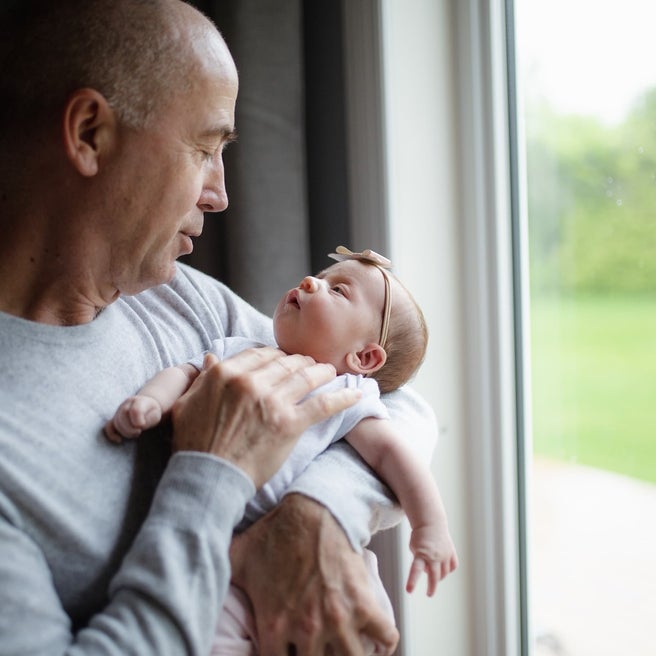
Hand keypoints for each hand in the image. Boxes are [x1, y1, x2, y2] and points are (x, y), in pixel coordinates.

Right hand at [104, 395, 162, 441]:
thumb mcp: (155, 415)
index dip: (137, 419)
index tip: (141, 426)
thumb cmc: (151, 412)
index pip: (135, 409)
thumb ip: (149, 420)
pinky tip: (119, 440)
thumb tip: (139, 426)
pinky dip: (111, 434)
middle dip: (130, 428)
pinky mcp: (114, 419)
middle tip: (139, 432)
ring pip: (116, 422)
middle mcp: (126, 404)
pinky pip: (108, 426)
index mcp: (139, 401)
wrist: (145, 406)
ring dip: (125, 432)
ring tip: (136, 433)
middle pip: (123, 414)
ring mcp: (119, 411)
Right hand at [171, 348, 360, 487]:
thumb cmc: (195, 444)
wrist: (209, 478)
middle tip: (311, 364)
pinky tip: (356, 394)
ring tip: (331, 371)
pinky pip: (322, 404)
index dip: (275, 355)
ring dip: (322, 372)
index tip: (284, 359)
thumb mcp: (187, 404)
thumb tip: (211, 356)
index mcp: (226, 373)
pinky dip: (342, 397)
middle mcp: (251, 382)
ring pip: (306, 377)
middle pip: (285, 362)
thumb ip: (203, 377)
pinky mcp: (290, 423)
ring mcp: (272, 401)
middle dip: (301, 361)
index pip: (259, 354)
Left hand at [230, 494, 398, 654]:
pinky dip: (383, 644)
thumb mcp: (238, 558)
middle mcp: (308, 630)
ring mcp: (339, 618)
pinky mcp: (365, 603)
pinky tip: (373, 640)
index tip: (286, 652)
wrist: (313, 509)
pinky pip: (385, 639)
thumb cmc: (275, 534)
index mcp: (274, 626)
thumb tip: (191, 576)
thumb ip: (216, 575)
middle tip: (316, 650)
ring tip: (343, 650)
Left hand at [405, 524, 457, 595]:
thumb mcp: (414, 548)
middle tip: (429, 594)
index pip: (415, 570)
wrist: (430, 522)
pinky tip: (443, 567)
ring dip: (439, 576)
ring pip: (444, 573)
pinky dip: (448, 569)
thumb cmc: (419, 537)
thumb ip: (420, 562)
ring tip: (433, 572)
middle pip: (434, 577)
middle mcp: (434, 555)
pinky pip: (453, 566)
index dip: (412, 581)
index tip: (409, 591)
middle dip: (431, 587)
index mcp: (421, 553)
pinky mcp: (451, 552)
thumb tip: (430, 573)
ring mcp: (444, 554)